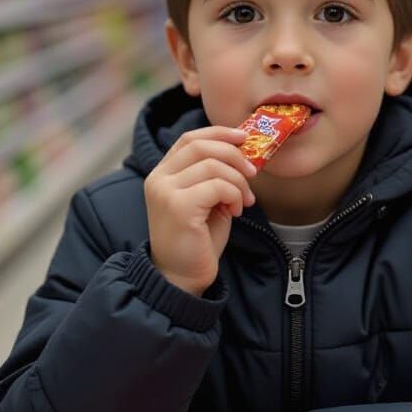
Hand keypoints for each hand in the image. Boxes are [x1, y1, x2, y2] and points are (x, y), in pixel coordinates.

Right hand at [144, 127, 256, 294]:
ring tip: (243, 202)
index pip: (190, 138)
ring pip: (214, 166)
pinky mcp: (178, 206)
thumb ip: (215, 175)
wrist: (182, 278)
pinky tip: (235, 212)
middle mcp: (159, 179)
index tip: (244, 138)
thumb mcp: (207, 200)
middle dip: (234, 155)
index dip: (219, 133)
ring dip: (238, 182)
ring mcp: (165, 191)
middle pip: (202, 146)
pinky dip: (234, 195)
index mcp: (163, 174)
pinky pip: (217, 186)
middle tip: (253, 173)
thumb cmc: (197, 240)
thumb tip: (242, 151)